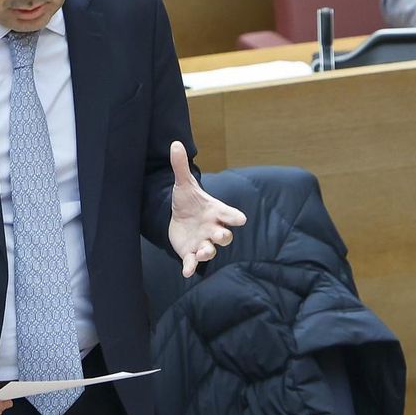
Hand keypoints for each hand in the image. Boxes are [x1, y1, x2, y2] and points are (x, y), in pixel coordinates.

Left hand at [168, 142, 246, 276]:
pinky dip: (190, 267)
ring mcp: (203, 242)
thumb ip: (181, 166)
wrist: (178, 218)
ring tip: (201, 251)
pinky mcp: (191, 253)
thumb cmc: (188, 201)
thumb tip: (175, 143)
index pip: (231, 215)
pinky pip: (193, 262)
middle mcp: (213, 229)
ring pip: (211, 251)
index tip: (240, 219)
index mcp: (216, 212)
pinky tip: (186, 271)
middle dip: (223, 237)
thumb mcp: (183, 184)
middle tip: (217, 235)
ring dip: (207, 252)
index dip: (235, 218)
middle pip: (225, 236)